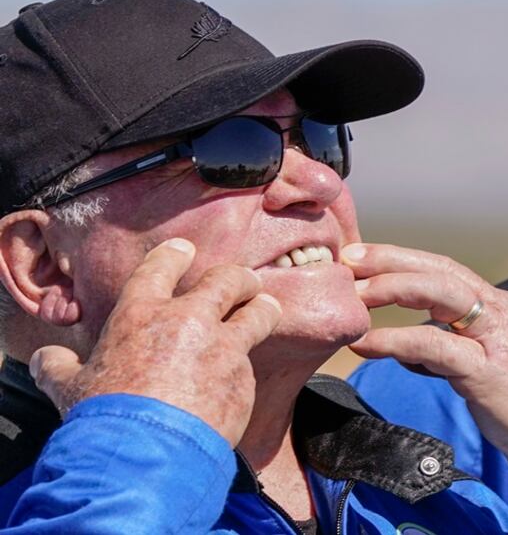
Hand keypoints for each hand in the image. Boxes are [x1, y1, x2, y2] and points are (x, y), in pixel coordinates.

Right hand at [28, 238, 281, 446]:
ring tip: (266, 308)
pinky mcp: (243, 379)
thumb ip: (60, 368)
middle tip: (245, 282)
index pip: (161, 268)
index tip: (184, 251)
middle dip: (239, 278)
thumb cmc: (104, 417)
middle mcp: (188, 321)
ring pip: (258, 314)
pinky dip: (243, 372)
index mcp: (141, 314)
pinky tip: (235, 385)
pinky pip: (249, 367)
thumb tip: (44, 360)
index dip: (174, 255)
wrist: (145, 454)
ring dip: (263, 308)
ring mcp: (222, 348)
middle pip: (227, 280)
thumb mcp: (70, 388)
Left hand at [343, 243, 507, 473]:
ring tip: (354, 293)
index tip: (365, 256)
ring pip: (442, 294)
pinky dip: (397, 339)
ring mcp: (500, 340)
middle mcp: (503, 313)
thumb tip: (414, 346)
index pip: (448, 272)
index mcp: (504, 309)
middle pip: (443, 270)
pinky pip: (437, 346)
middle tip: (350, 256)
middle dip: (393, 258)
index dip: (405, 260)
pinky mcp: (492, 374)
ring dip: (393, 287)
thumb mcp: (496, 365)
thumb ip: (459, 347)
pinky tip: (368, 343)